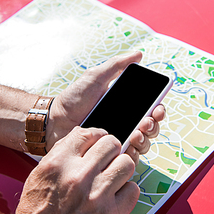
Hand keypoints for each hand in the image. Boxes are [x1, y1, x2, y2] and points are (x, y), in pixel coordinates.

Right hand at [6, 127, 138, 213]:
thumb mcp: (38, 178)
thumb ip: (61, 155)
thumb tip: (82, 136)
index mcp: (57, 164)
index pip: (88, 133)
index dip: (96, 136)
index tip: (99, 142)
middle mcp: (78, 176)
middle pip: (111, 144)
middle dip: (111, 150)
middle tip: (107, 160)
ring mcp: (97, 195)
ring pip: (126, 164)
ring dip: (121, 168)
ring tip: (112, 177)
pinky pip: (133, 190)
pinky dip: (126, 192)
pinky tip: (115, 196)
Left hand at [46, 52, 165, 159]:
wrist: (54, 121)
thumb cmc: (74, 99)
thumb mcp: (95, 77)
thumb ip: (116, 66)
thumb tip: (138, 55)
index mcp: (126, 106)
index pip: (151, 110)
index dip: (159, 110)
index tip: (157, 109)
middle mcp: (126, 124)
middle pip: (151, 128)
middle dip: (153, 125)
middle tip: (145, 122)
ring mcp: (118, 140)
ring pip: (144, 144)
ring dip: (145, 139)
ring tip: (135, 134)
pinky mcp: (109, 155)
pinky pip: (128, 159)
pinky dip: (131, 154)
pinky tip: (126, 147)